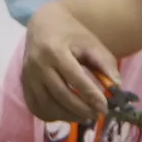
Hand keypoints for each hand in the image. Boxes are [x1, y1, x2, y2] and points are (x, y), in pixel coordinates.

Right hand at [19, 0, 120, 124]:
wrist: (43, 24)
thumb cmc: (71, 34)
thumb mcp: (91, 43)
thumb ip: (105, 64)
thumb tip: (117, 87)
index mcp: (55, 50)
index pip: (75, 78)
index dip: (91, 95)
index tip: (104, 107)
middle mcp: (38, 64)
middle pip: (60, 94)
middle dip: (81, 108)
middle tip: (97, 115)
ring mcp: (28, 76)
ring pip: (47, 105)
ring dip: (67, 116)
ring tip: (85, 117)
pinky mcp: (24, 84)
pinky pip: (35, 107)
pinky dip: (51, 116)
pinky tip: (66, 115)